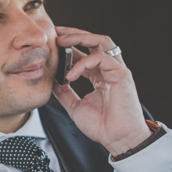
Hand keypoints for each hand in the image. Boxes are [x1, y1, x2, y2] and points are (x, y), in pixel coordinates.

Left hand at [51, 26, 151, 155]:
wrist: (118, 139)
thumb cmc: (102, 126)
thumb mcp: (75, 106)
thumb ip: (64, 92)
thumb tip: (50, 80)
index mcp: (100, 76)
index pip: (85, 52)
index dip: (70, 45)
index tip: (52, 41)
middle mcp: (109, 69)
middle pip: (95, 41)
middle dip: (75, 34)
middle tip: (56, 32)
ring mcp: (117, 70)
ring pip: (102, 42)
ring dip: (81, 38)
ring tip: (62, 41)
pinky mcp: (122, 74)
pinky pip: (102, 58)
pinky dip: (83, 62)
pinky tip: (70, 73)